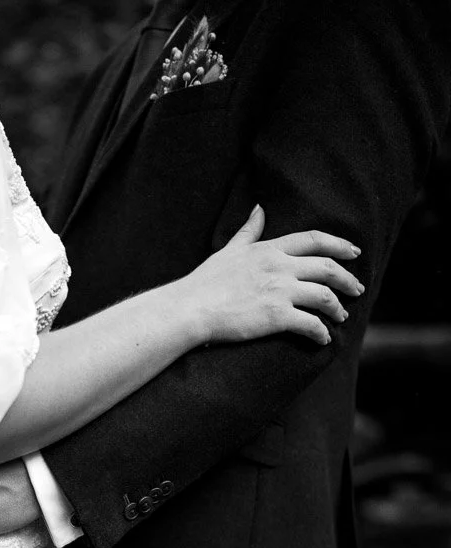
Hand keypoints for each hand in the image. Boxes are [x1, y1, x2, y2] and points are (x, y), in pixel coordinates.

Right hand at [184, 205, 364, 346]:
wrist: (191, 308)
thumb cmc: (205, 282)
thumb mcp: (229, 250)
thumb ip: (248, 231)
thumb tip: (259, 208)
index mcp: (270, 250)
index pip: (314, 241)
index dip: (339, 246)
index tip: (354, 253)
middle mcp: (280, 267)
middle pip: (328, 268)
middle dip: (348, 279)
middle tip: (357, 289)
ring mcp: (280, 291)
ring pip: (325, 296)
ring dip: (337, 307)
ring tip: (341, 316)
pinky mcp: (277, 316)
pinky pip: (311, 324)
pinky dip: (322, 332)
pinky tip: (324, 339)